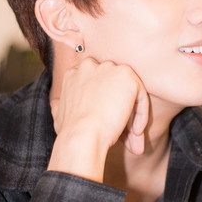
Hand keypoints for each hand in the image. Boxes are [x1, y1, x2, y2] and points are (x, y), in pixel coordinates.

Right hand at [48, 59, 148, 180]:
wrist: (82, 135)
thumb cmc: (70, 130)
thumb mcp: (59, 113)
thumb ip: (61, 104)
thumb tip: (60, 106)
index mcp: (74, 73)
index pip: (97, 85)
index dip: (104, 105)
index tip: (108, 125)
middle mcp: (90, 65)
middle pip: (113, 87)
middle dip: (120, 110)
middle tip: (126, 134)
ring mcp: (109, 69)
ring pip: (128, 92)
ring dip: (133, 114)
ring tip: (133, 136)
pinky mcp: (127, 76)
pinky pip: (141, 96)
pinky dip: (142, 114)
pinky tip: (136, 131)